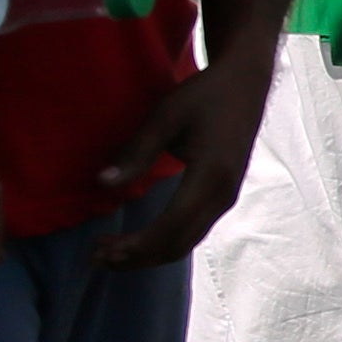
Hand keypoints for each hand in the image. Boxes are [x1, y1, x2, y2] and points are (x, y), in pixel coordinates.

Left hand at [95, 47, 276, 266]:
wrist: (245, 83)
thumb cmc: (204, 94)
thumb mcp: (165, 116)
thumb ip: (137, 152)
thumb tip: (103, 183)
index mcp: (211, 174)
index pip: (172, 225)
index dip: (137, 244)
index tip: (102, 249)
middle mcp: (223, 195)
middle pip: (178, 244)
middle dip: (137, 257)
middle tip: (96, 256)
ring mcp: (226, 198)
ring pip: (186, 243)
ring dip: (148, 254)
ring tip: (110, 254)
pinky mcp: (223, 197)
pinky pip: (192, 232)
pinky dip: (163, 242)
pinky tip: (138, 240)